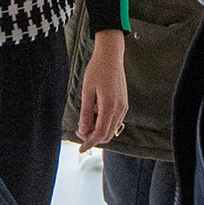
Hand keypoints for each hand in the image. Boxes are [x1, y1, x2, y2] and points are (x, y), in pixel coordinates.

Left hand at [77, 29, 128, 149]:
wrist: (111, 57)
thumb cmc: (97, 71)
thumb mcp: (87, 92)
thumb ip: (86, 113)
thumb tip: (83, 130)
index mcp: (110, 106)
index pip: (100, 133)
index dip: (89, 142)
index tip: (80, 148)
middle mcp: (120, 109)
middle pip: (107, 134)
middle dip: (92, 137)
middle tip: (79, 131)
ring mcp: (124, 107)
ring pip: (111, 129)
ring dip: (98, 131)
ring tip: (84, 124)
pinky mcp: (124, 104)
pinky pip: (115, 121)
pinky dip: (104, 124)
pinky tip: (94, 118)